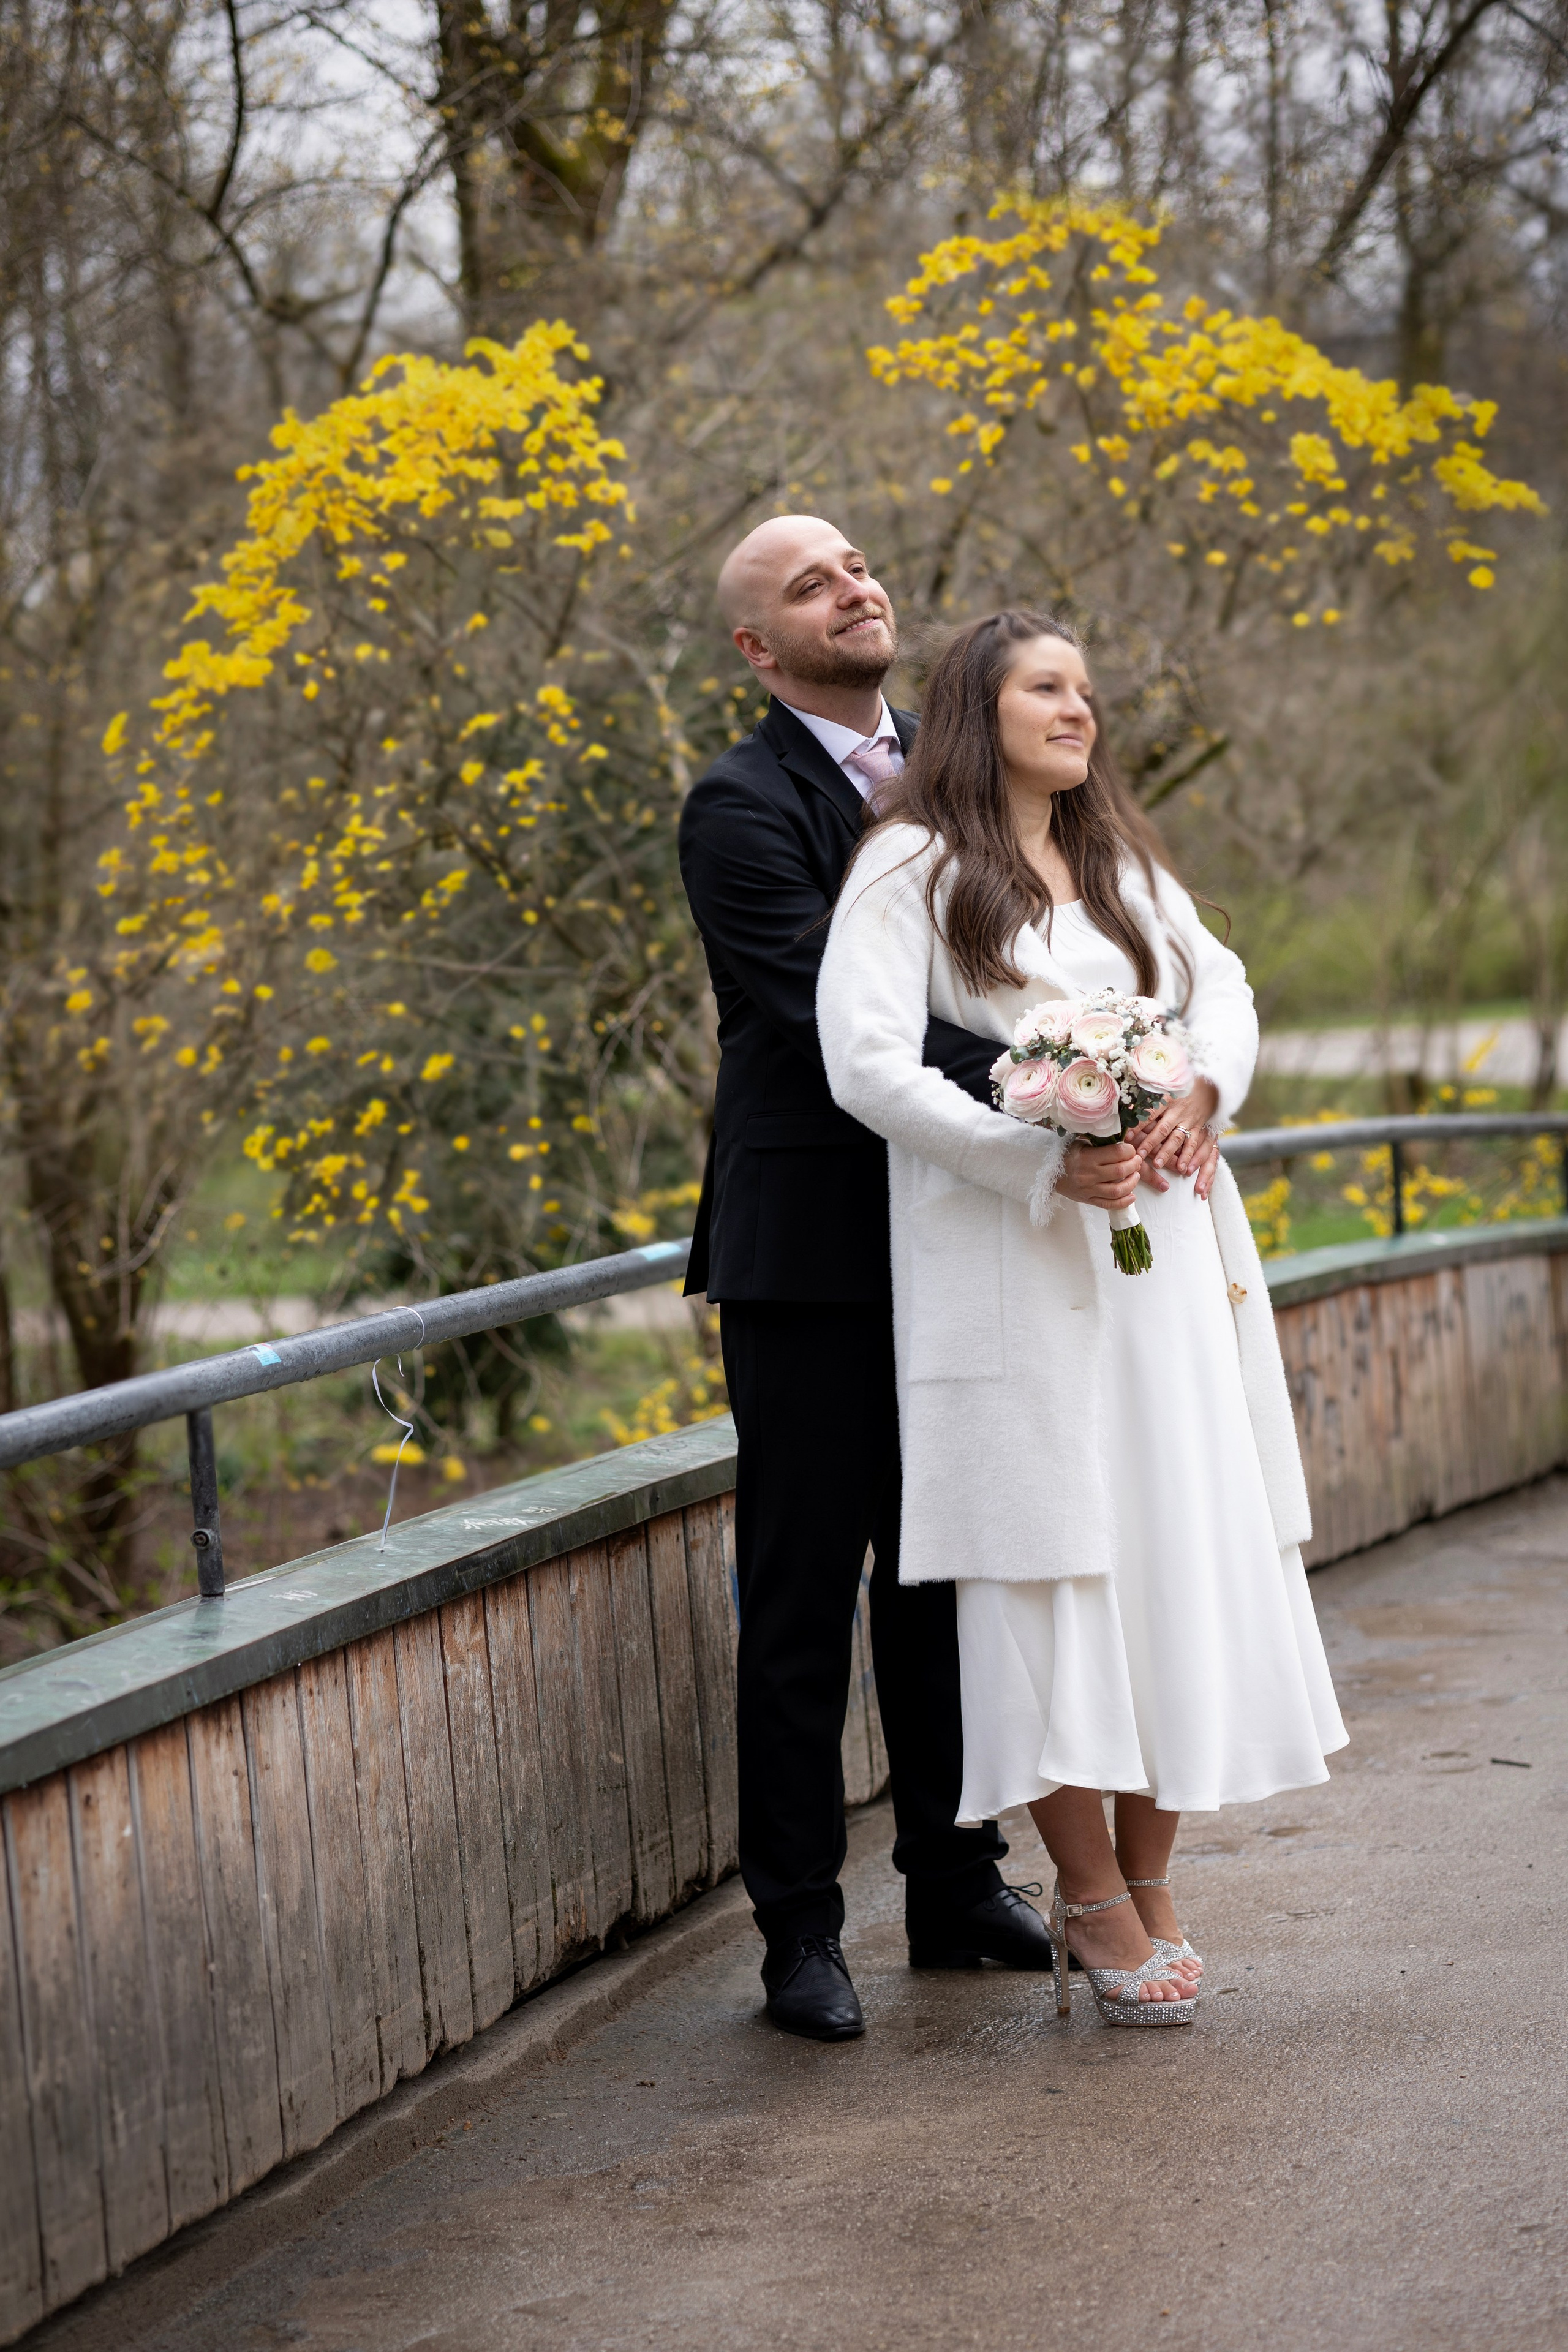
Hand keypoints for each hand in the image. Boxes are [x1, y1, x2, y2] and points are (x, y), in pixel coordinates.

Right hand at [1057, 1139, 1141, 1211]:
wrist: (1047, 1173)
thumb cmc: (1066, 1155)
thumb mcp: (1080, 1143)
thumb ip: (1099, 1143)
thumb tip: (1123, 1141)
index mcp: (1087, 1157)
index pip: (1118, 1152)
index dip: (1130, 1150)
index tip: (1131, 1149)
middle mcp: (1088, 1174)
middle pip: (1121, 1170)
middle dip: (1134, 1164)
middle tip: (1136, 1161)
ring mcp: (1088, 1190)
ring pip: (1118, 1190)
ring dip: (1132, 1183)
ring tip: (1135, 1176)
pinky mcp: (1088, 1200)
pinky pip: (1109, 1205)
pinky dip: (1124, 1202)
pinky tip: (1132, 1196)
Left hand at [1126, 1079, 1221, 1202]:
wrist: (1208, 1088)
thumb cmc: (1178, 1092)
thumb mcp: (1164, 1090)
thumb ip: (1147, 1101)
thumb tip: (1126, 1110)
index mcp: (1166, 1100)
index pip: (1149, 1114)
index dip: (1138, 1125)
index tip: (1126, 1137)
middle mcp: (1177, 1111)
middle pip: (1163, 1129)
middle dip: (1150, 1143)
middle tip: (1139, 1156)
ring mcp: (1189, 1120)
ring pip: (1177, 1138)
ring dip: (1167, 1152)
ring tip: (1157, 1165)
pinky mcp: (1199, 1128)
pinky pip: (1194, 1144)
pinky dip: (1189, 1156)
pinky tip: (1183, 1169)